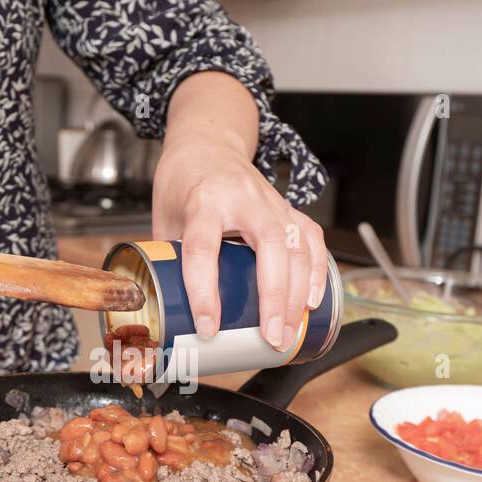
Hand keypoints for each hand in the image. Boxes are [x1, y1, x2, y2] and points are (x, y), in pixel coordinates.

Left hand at [151, 134, 327, 351]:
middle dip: (274, 298)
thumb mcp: (165, 219)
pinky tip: (313, 300)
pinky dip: (316, 271)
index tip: (208, 327)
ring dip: (298, 293)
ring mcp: (271, 201)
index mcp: (203, 200)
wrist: (207, 143)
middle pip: (268, 247)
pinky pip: (312, 238)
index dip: (205, 292)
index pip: (203, 249)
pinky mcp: (288, 207)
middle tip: (272, 338)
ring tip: (291, 330)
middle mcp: (243, 197)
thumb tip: (172, 310)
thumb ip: (170, 261)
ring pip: (297, 245)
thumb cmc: (184, 181)